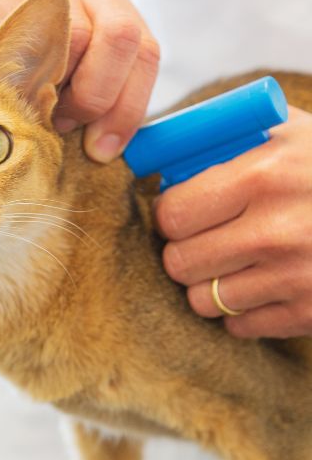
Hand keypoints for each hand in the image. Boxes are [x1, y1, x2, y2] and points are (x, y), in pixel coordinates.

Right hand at [0, 0, 158, 161]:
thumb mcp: (35, 47)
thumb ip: (62, 83)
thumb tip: (82, 138)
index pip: (144, 53)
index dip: (129, 109)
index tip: (101, 149)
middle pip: (125, 40)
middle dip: (99, 100)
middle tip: (63, 125)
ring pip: (79, 35)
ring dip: (57, 88)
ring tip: (29, 104)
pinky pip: (19, 23)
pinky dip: (15, 66)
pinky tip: (0, 81)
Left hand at [155, 106, 311, 338]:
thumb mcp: (286, 132)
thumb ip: (223, 142)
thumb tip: (162, 165)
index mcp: (265, 175)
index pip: (172, 215)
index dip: (168, 214)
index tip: (178, 212)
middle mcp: (278, 231)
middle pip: (179, 262)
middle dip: (182, 250)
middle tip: (200, 239)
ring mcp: (298, 277)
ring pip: (202, 301)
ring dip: (207, 283)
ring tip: (231, 261)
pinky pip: (239, 327)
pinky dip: (240, 310)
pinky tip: (260, 284)